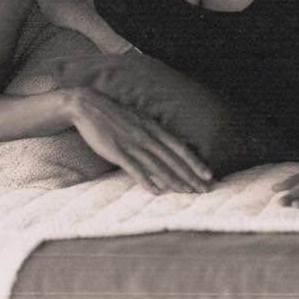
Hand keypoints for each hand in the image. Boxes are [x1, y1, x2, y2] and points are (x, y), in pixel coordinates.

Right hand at [64, 86, 213, 194]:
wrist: (89, 105)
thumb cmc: (115, 114)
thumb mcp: (140, 119)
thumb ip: (153, 131)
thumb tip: (166, 143)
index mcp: (154, 128)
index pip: (181, 148)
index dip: (196, 162)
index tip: (209, 175)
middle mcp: (147, 136)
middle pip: (173, 159)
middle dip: (191, 176)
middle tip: (204, 190)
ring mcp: (132, 144)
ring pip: (158, 165)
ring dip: (174, 180)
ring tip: (186, 192)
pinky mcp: (117, 151)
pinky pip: (135, 168)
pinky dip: (147, 180)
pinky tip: (156, 191)